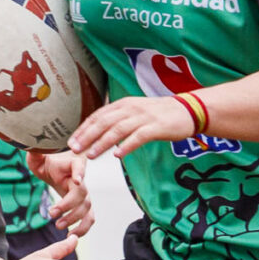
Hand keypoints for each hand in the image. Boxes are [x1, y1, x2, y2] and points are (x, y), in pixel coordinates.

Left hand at [27, 150, 94, 235]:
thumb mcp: (38, 155)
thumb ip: (36, 152)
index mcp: (73, 164)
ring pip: (87, 208)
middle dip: (68, 206)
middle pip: (82, 194)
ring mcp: (84, 193)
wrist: (55, 166)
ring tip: (59, 226)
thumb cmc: (46, 160)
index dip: (80, 173)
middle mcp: (81, 179)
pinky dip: (84, 228)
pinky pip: (89, 218)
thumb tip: (31, 146)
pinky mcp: (82, 205)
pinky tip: (71, 235)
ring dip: (75, 219)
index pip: (79, 167)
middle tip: (52, 214)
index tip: (77, 181)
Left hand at [67, 94, 195, 161]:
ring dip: (102, 143)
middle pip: (104, 122)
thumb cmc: (160, 114)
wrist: (187, 110)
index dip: (83, 129)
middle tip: (75, 150)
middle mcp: (131, 108)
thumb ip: (118, 119)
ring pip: (118, 130)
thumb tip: (99, 133)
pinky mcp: (156, 127)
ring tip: (91, 155)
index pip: (98, 116)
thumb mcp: (135, 112)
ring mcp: (144, 117)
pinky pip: (138, 137)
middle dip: (87, 136)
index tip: (71, 142)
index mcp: (123, 104)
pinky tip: (117, 155)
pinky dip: (126, 145)